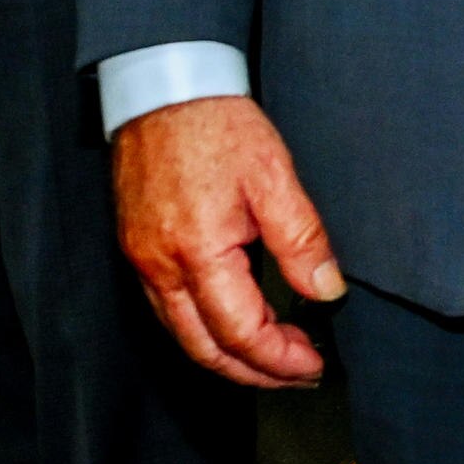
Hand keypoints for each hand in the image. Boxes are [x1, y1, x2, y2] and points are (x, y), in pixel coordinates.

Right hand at [113, 96, 342, 386]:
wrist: (164, 87)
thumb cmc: (218, 125)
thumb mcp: (276, 178)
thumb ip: (302, 242)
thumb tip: (327, 293)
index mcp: (198, 252)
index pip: (241, 333)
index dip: (280, 359)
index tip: (314, 364)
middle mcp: (160, 267)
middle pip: (205, 350)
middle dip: (255, 374)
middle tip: (297, 376)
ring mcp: (142, 261)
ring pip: (182, 336)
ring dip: (228, 358)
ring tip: (272, 360)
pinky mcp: (136, 249)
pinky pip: (167, 312)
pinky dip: (202, 332)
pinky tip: (232, 327)